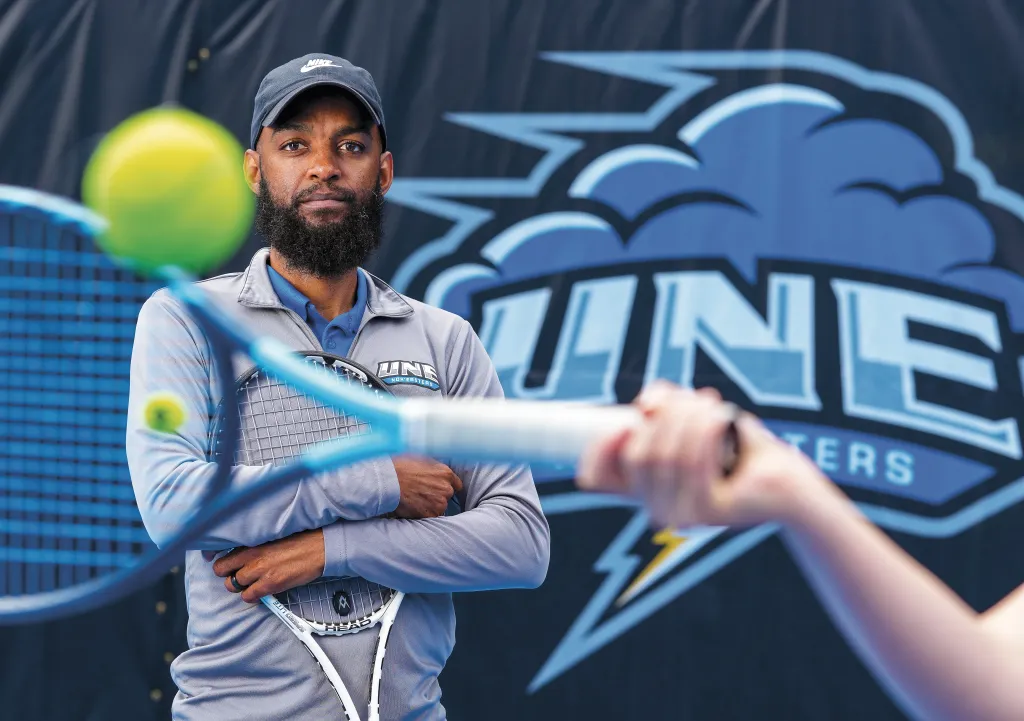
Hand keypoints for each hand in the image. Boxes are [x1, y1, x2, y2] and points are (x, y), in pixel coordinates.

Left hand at [212, 529, 324, 602]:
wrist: (319, 547)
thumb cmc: (300, 540)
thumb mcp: (272, 537)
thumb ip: (255, 546)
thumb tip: (242, 556)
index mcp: (251, 542)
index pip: (221, 554)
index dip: (220, 563)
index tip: (223, 566)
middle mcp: (252, 556)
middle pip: (222, 571)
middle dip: (229, 575)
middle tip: (241, 576)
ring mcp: (260, 571)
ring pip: (232, 585)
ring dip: (241, 586)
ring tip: (253, 584)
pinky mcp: (270, 584)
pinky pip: (248, 596)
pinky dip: (252, 596)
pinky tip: (261, 591)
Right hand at [391, 456, 462, 518]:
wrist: (389, 481)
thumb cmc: (401, 467)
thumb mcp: (422, 459)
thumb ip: (435, 467)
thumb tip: (436, 470)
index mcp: (446, 473)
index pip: (456, 484)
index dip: (447, 486)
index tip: (440, 488)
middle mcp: (446, 488)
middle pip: (448, 495)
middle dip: (438, 495)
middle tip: (423, 493)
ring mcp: (440, 503)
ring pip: (440, 507)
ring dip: (431, 505)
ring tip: (416, 500)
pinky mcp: (431, 514)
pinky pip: (432, 516)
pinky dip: (425, 514)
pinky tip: (414, 507)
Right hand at [577, 382, 819, 528]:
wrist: (788, 477)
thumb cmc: (737, 446)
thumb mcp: (691, 419)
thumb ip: (662, 409)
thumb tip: (645, 408)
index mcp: (646, 490)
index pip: (597, 478)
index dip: (600, 448)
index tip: (624, 421)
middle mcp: (657, 509)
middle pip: (637, 454)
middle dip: (665, 416)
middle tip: (695, 400)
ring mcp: (681, 517)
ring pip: (665, 455)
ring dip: (689, 419)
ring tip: (714, 406)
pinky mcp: (709, 513)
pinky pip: (693, 462)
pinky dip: (706, 431)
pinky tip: (723, 418)